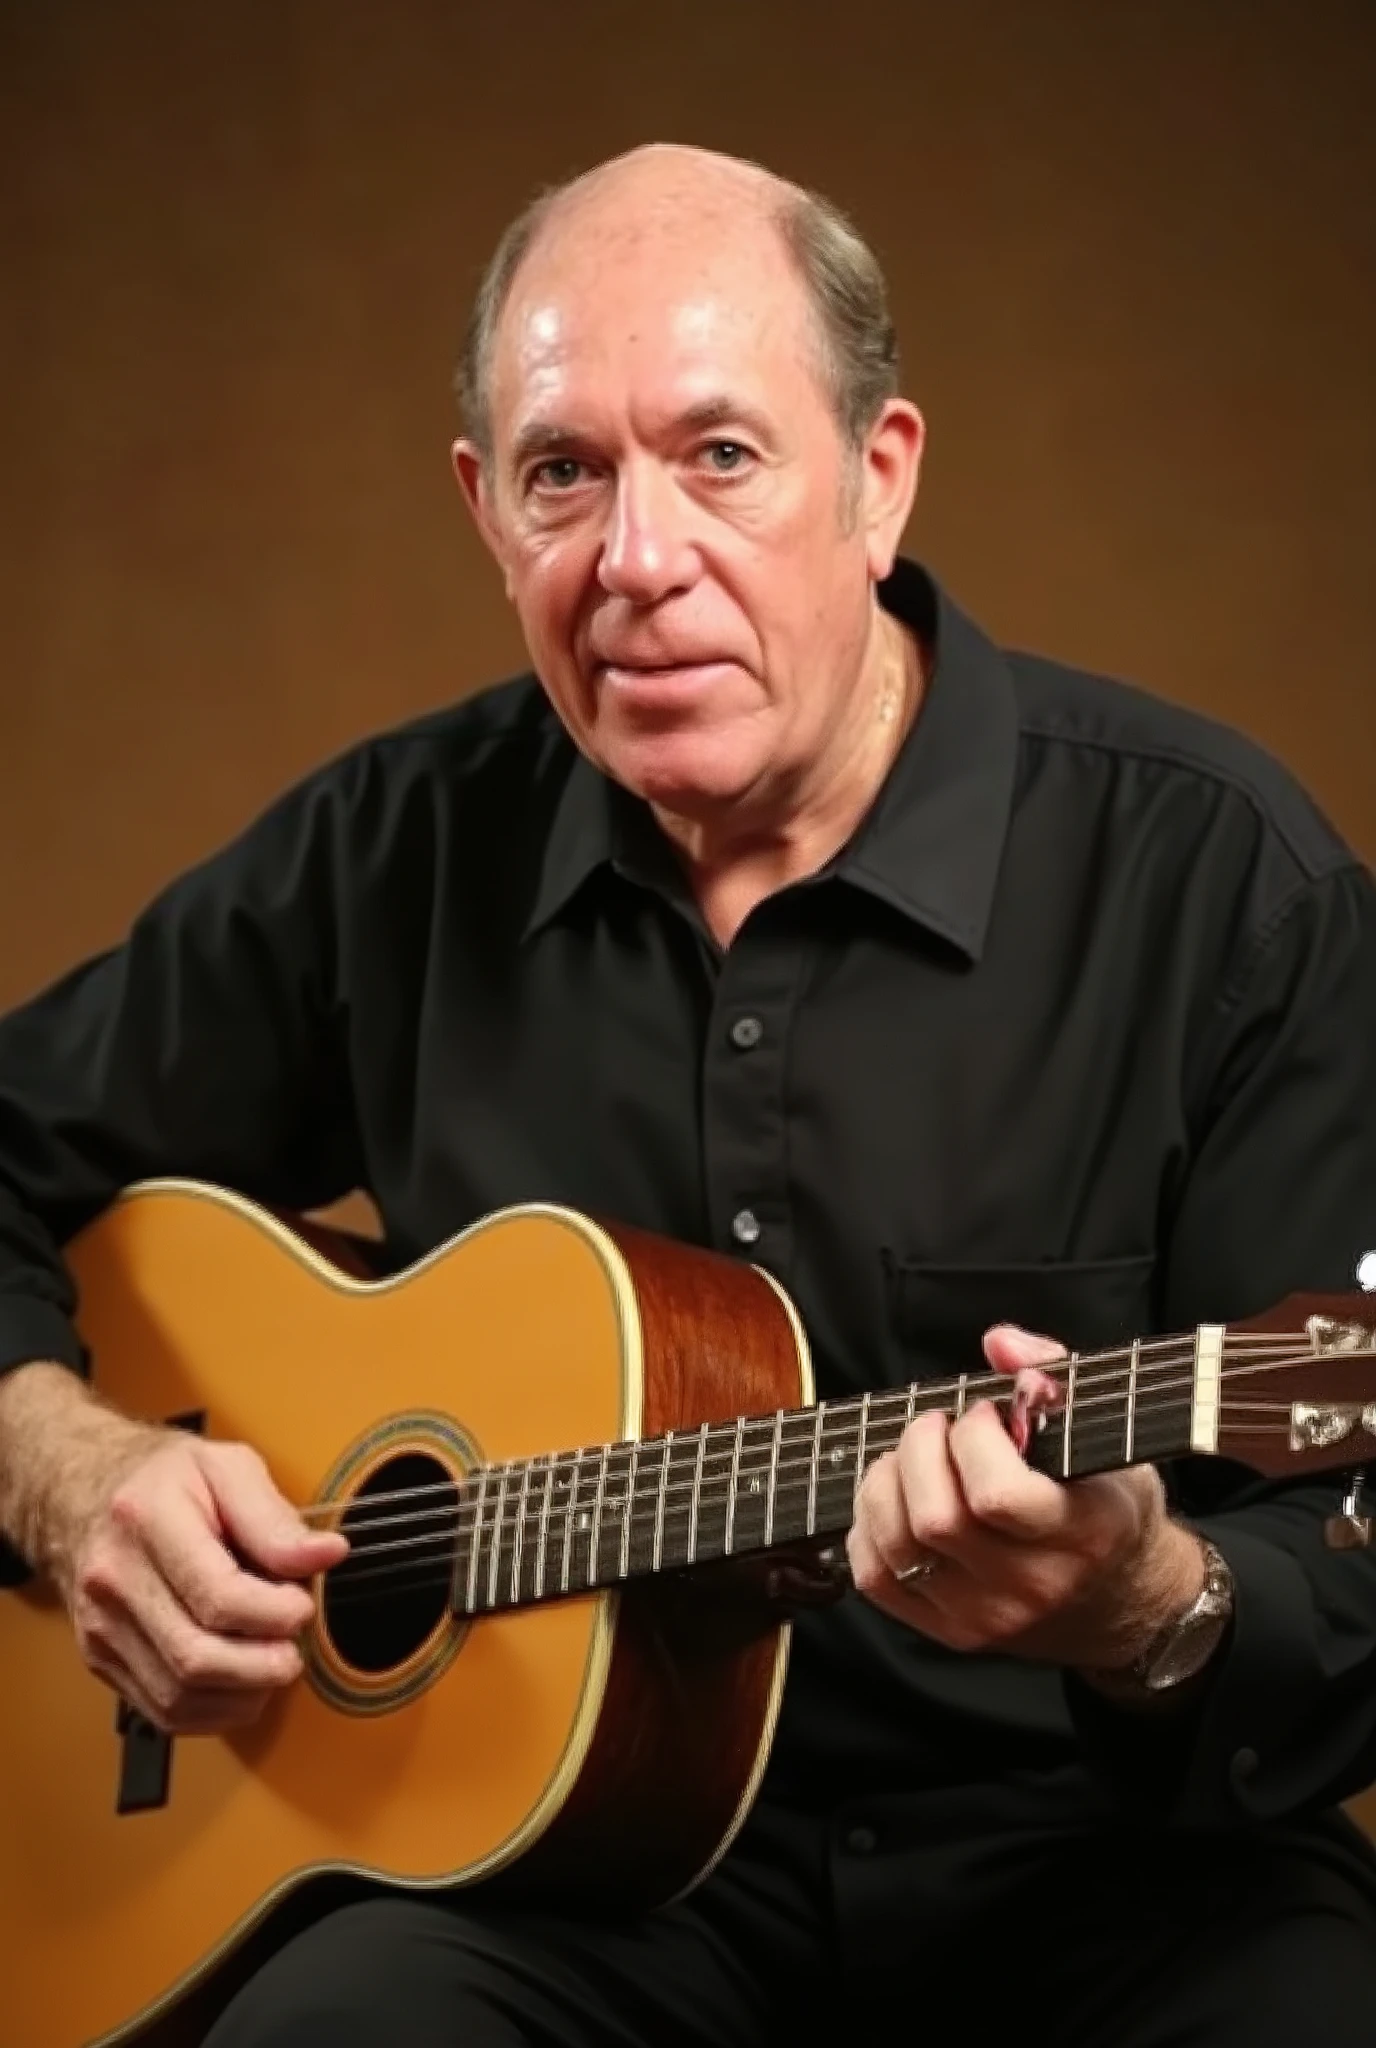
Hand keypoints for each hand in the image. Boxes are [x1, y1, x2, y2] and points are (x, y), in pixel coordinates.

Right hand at [1, 1365, 345, 1731]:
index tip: (303, 1605)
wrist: (83, 1495)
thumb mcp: (226, 1467)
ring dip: (242, 1693)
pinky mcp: (100, 1659)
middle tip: (294, 1648)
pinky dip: (214, 1711)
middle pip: (196, 1656)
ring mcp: (101, 1625)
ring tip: (272, 1663)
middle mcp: (114, 1578)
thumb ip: (274, 1516)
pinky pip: (162, 1711)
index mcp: (146, 1518)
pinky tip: (241, 1683)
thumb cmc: (162, 1480)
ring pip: (179, 1696)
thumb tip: (325, 1555)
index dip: (274, 1612)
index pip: (216, 1594)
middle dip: (262, 1665)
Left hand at [846, 1325, 1204, 1668]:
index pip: (999, 1497)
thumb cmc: (1108, 1505)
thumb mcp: (1106, 1433)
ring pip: (898, 1546)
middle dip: (920, 1449)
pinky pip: (876, 1578)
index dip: (974, 1440)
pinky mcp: (949, 1632)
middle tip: (939, 1428)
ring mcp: (988, 1617)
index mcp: (1084, 1534)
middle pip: (936, 1519)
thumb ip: (1054, 1372)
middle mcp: (1035, 1585)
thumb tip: (998, 1342)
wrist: (1122, 1602)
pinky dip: (869, 1526)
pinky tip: (896, 1498)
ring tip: (914, 1459)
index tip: (984, 1414)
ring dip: (887, 1482)